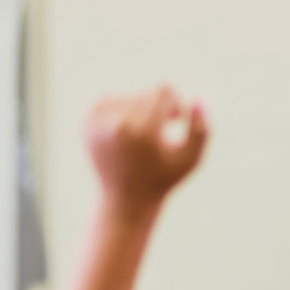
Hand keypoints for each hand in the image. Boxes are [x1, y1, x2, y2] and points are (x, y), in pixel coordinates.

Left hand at [84, 84, 208, 209]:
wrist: (125, 199)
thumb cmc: (163, 178)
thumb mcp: (191, 159)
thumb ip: (201, 129)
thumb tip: (200, 98)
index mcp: (143, 131)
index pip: (164, 90)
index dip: (176, 103)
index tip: (178, 120)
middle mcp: (117, 123)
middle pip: (148, 92)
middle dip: (159, 108)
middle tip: (162, 131)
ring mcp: (98, 121)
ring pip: (131, 95)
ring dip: (143, 110)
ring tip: (146, 133)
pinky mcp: (88, 121)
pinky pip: (112, 99)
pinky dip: (125, 112)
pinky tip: (130, 132)